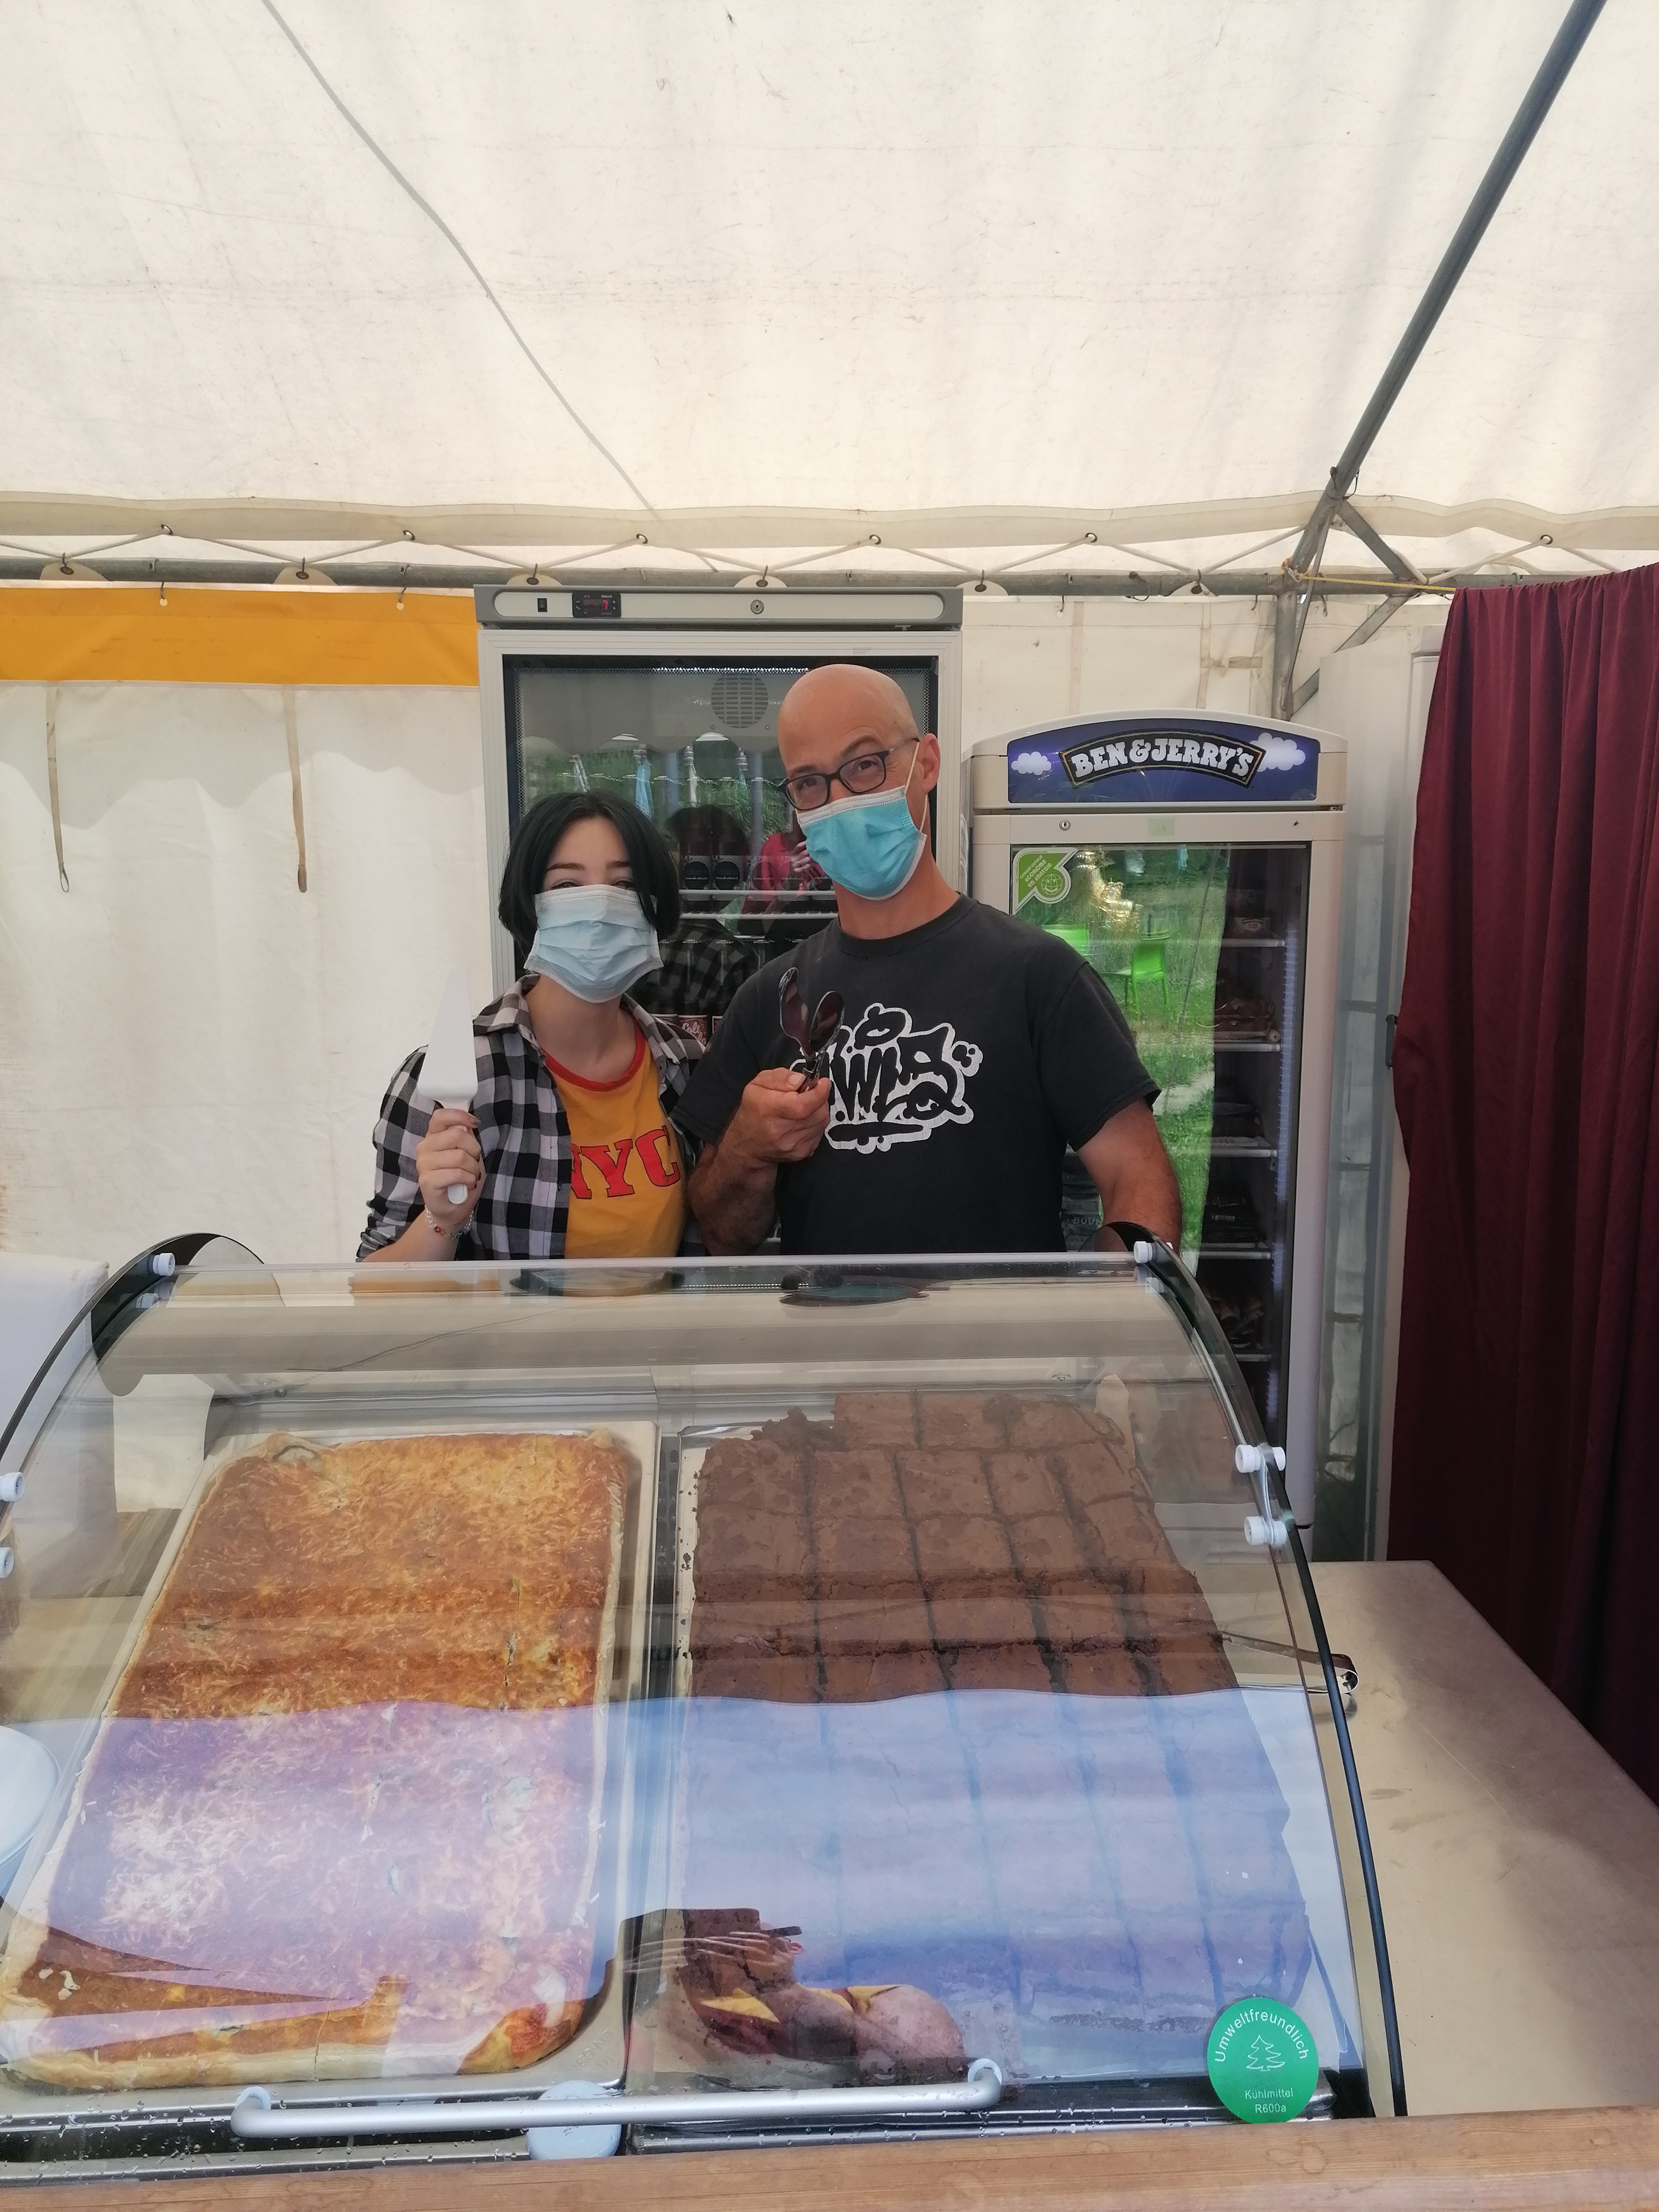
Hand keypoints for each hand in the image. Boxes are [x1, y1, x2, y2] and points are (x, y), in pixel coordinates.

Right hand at [415, 1107, 482, 1232]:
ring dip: (473, 1167)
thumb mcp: (466, 1153)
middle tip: (474, 1161)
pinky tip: (468, 1184)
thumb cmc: (461, 1178)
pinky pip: (457, 1173)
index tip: (474, 1124)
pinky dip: (469, 1179)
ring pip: (459, 1156)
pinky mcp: (427, 1181)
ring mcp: (423, 1165)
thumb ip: (464, 1137)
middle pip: (456, 1135)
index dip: (459, 1116)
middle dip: (474, 1149)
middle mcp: (424, 1148)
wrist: (453, 1208)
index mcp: (432, 1137)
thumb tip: (467, 1124)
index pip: (440, 1116)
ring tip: (471, 1175)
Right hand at [727, 1065, 831, 1165]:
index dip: (819, 1092)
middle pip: (818, 1112)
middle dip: (820, 1098)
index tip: (823, 1083)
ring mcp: (793, 1145)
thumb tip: (801, 1080)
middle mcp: (781, 1131)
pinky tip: (803, 1120)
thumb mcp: (757, 1085)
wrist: (746, 1146)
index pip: (803, 1105)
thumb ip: (780, 1077)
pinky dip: (816, 1123)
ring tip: (805, 1106)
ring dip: (819, 1110)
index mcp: (769, 1110)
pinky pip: (819, 1132)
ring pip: (822, 1122)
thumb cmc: (752, 1112)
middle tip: (810, 1093)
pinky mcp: (801, 1153)